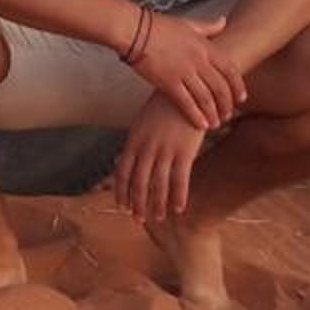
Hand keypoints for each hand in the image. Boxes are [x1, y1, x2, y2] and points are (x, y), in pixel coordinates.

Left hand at [112, 95, 210, 222]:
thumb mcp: (143, 122)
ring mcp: (165, 150)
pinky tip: (178, 209)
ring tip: (158, 218)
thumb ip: (136, 142)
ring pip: (158, 185)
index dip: (122, 192)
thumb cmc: (165, 107)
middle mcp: (146, 148)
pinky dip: (178, 197)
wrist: (187, 90)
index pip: (122, 172)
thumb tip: (125, 160)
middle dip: (137, 204)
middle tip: (139, 219)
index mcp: (134, 140)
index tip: (122, 206)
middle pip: (138, 183)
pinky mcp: (185, 151)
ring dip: (157, 205)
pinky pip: (180, 181)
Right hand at [132, 11, 245, 131]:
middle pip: (220, 88)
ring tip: (215, 123)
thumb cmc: (159, 26)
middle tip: (228, 116)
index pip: (230, 70)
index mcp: (205, 46)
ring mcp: (184, 72)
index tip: (241, 98)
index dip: (238, 86)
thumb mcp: (188, 23)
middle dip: (226, 105)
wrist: (135, 30)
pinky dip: (196, 116)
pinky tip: (201, 125)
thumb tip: (224, 22)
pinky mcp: (168, 83)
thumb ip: (208, 26)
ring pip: (206, 98)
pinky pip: (187, 103)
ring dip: (213, 113)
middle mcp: (199, 60)